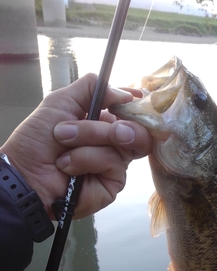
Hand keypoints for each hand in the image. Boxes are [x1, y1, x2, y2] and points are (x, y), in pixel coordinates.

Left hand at [0, 73, 152, 218]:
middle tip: (89, 122)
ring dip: (89, 138)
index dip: (135, 106)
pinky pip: (113, 163)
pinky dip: (86, 158)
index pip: (131, 113)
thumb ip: (93, 87)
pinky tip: (68, 166)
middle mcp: (114, 145)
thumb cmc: (38, 140)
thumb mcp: (62, 101)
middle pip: (136, 129)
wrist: (26, 173)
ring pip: (122, 143)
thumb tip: (126, 94)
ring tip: (64, 144)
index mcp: (104, 124)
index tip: (135, 96)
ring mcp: (115, 165)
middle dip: (108, 123)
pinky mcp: (113, 183)